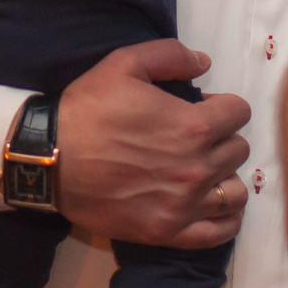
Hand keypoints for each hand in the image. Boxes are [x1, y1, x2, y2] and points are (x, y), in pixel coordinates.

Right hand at [53, 39, 250, 249]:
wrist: (48, 159)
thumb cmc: (86, 110)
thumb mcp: (123, 64)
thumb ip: (170, 55)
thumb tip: (204, 62)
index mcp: (192, 127)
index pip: (239, 113)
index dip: (222, 106)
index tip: (202, 109)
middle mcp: (196, 168)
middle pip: (238, 151)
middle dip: (222, 139)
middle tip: (194, 139)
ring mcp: (183, 204)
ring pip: (235, 192)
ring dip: (225, 177)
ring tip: (203, 171)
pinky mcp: (167, 231)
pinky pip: (219, 232)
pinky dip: (225, 219)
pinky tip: (213, 205)